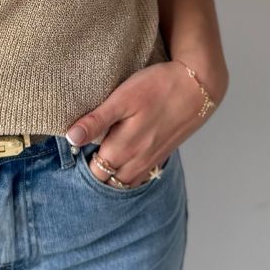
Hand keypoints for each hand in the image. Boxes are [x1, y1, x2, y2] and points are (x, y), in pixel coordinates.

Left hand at [65, 61, 219, 187]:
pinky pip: (141, 176)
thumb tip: (72, 138)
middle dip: (94, 173)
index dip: (79, 164)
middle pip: (107, 181)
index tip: (73, 150)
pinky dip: (128, 174)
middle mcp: (137, 161)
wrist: (198, 86)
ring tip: (100, 157)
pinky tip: (124, 160)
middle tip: (82, 154)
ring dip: (111, 176)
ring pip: (124, 182)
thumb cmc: (158, 87)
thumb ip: (96, 120)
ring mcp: (151, 161)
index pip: (92, 172)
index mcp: (122, 149)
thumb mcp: (122, 98)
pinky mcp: (162, 155)